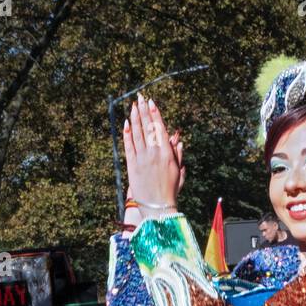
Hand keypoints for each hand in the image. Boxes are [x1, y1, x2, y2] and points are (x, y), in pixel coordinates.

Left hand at [123, 95, 183, 210]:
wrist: (158, 207)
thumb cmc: (170, 190)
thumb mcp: (178, 171)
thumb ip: (178, 154)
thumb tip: (177, 139)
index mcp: (167, 154)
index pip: (160, 128)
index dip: (155, 114)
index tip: (151, 102)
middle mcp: (154, 153)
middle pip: (147, 127)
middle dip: (144, 111)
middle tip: (140, 98)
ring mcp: (142, 159)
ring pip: (137, 133)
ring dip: (135, 118)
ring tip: (134, 106)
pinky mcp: (132, 165)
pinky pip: (128, 145)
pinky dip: (127, 133)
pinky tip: (127, 123)